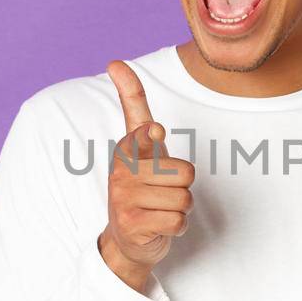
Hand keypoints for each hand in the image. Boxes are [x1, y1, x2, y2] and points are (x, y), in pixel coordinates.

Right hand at [99, 60, 195, 290]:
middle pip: (186, 173)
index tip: (156, 133)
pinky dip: (177, 226)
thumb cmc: (142, 185)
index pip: (143, 135)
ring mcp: (124, 199)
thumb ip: (133, 105)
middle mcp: (121, 172)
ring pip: (184, 198)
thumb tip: (115, 61)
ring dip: (181, 208)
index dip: (153, 137)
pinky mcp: (132, 224)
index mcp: (126, 150)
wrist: (127, 239)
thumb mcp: (140, 145)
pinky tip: (160, 226)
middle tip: (163, 193)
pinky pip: (178, 220)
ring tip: (160, 209)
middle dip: (184, 187)